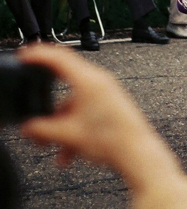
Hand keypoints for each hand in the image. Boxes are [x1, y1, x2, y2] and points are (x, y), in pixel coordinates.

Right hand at [19, 46, 175, 187]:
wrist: (138, 153)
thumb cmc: (112, 139)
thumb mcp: (68, 135)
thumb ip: (43, 130)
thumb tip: (29, 128)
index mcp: (88, 80)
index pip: (59, 57)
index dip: (39, 55)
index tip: (26, 55)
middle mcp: (99, 81)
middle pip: (65, 87)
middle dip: (49, 110)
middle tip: (37, 124)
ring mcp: (107, 92)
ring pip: (75, 105)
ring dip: (63, 128)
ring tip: (59, 151)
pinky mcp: (112, 105)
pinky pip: (86, 112)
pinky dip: (75, 129)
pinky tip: (70, 153)